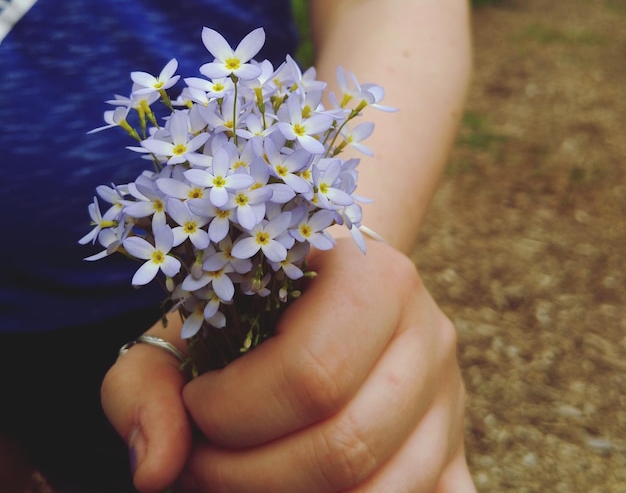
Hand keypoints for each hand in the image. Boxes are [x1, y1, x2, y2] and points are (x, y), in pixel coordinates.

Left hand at [102, 238, 474, 491]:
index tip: (196, 405)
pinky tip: (313, 491)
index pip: (310, 373)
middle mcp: (426, 333)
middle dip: (247, 476)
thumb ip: (150, 383)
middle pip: (345, 445)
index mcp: (371, 279)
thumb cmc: (254, 298)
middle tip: (202, 461)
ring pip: (383, 492)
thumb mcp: (190, 317)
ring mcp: (448, 395)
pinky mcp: (455, 443)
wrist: (324, 283)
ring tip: (241, 475)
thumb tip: (153, 469)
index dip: (231, 413)